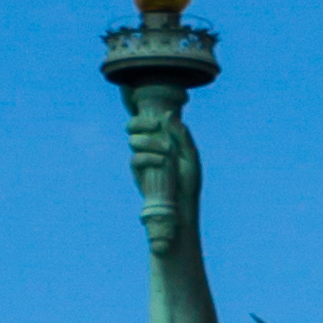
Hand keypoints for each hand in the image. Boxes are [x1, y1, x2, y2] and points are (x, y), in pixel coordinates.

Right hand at [129, 104, 200, 254]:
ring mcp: (142, 160)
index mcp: (161, 138)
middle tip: (155, 126)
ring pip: (133, 141)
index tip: (160, 121)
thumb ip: (182, 135)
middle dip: (140, 123)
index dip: (147, 116)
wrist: (183, 208)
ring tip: (167, 151)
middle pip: (132, 126)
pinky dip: (148, 158)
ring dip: (150, 141)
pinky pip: (135, 159)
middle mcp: (148, 147)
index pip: (146, 120)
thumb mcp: (190, 156)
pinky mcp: (138, 174)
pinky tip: (162, 162)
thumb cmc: (189, 182)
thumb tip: (168, 114)